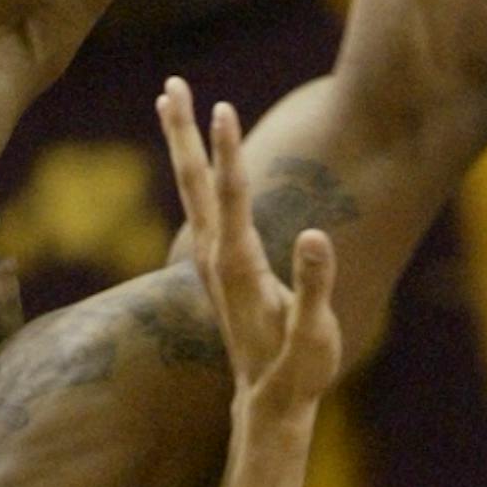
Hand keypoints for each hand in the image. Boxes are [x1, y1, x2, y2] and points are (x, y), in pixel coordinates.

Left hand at [159, 82, 340, 425]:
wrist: (267, 403)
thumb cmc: (297, 370)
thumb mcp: (313, 334)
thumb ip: (313, 286)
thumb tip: (316, 236)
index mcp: (239, 265)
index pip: (231, 196)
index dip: (228, 152)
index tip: (223, 106)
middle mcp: (215, 256)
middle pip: (194, 182)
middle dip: (184, 131)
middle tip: (172, 83)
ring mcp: (211, 259)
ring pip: (190, 188)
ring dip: (181, 141)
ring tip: (170, 98)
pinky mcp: (216, 264)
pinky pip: (199, 203)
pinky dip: (192, 169)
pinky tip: (192, 153)